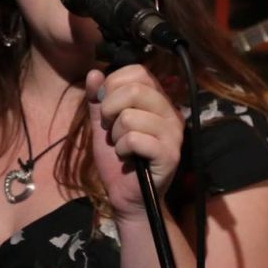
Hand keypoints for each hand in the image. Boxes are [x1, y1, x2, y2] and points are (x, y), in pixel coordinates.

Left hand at [85, 65, 183, 220]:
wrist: (126, 196)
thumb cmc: (118, 159)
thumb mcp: (103, 124)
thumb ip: (98, 99)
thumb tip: (94, 72)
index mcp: (158, 100)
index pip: (138, 71)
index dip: (114, 83)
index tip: (106, 105)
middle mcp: (171, 112)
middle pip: (134, 90)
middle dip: (109, 109)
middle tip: (111, 128)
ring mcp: (173, 134)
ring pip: (130, 116)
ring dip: (116, 135)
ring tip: (122, 146)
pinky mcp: (169, 154)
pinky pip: (134, 139)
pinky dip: (122, 149)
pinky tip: (127, 157)